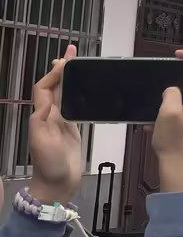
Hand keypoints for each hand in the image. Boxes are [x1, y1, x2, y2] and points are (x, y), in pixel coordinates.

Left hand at [28, 45, 83, 205]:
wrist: (57, 185)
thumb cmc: (50, 164)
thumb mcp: (43, 141)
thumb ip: (44, 121)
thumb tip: (50, 99)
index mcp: (41, 116)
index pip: (44, 87)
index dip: (54, 72)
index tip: (67, 59)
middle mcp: (50, 115)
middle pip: (53, 86)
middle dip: (62, 68)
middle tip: (74, 52)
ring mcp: (61, 122)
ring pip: (64, 94)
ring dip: (70, 78)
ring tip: (81, 65)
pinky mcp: (72, 129)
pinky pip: (74, 106)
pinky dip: (79, 93)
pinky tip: (87, 90)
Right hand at [152, 48, 182, 192]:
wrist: (180, 168)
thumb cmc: (174, 141)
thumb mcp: (166, 112)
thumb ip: (171, 93)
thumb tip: (174, 90)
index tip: (177, 54)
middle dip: (179, 79)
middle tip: (161, 82)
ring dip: (174, 98)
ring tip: (156, 108)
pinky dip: (176, 109)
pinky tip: (158, 122)